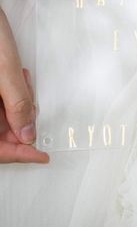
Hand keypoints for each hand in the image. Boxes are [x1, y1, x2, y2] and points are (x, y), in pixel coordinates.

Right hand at [0, 10, 47, 163]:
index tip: (42, 155)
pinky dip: (11, 92)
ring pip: (0, 117)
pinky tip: (17, 75)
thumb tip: (28, 134)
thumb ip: (17, 104)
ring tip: (22, 78)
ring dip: (17, 101)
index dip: (19, 155)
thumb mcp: (4, 71)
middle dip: (20, 119)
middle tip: (31, 96)